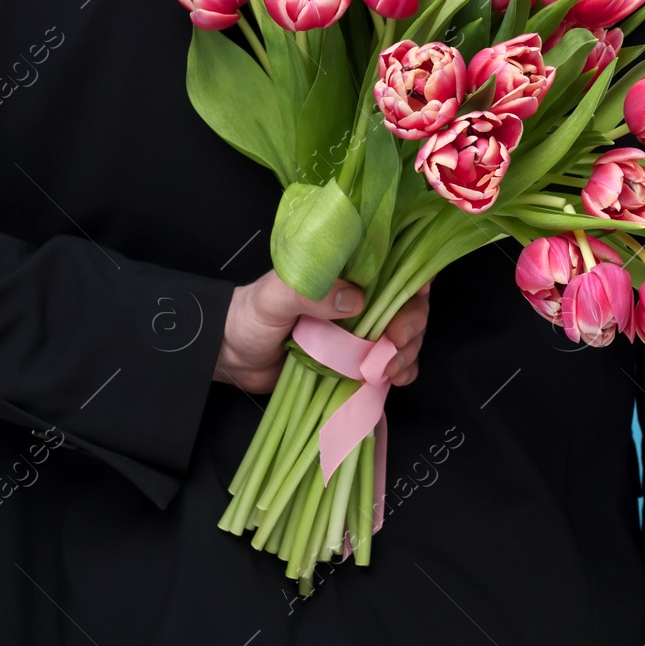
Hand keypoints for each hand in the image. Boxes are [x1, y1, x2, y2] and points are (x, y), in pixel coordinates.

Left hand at [213, 274, 430, 393]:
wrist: (232, 357)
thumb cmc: (250, 316)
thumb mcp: (274, 296)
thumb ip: (309, 291)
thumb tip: (354, 299)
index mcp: (346, 273)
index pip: (394, 265)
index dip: (412, 280)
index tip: (411, 300)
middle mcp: (360, 300)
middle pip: (408, 304)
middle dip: (411, 324)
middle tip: (395, 342)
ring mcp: (361, 333)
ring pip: (405, 337)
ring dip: (408, 353)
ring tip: (389, 369)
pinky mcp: (357, 363)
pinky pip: (391, 366)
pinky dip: (400, 373)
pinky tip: (390, 380)